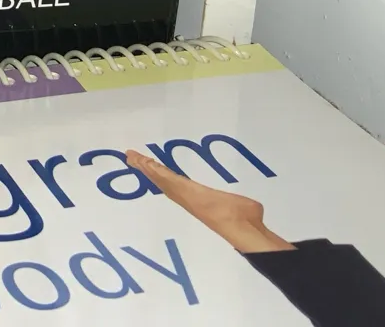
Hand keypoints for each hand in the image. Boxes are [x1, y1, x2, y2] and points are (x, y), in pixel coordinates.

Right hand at [125, 151, 295, 253]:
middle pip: (162, 180)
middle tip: (130, 156)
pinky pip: (166, 177)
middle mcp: (188, 198)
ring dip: (146, 167)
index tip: (150, 164)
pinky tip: (144, 161)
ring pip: (161, 178)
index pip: (175, 184)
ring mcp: (186, 195)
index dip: (161, 175)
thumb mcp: (243, 207)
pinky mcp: (186, 191)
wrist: (243, 228)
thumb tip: (254, 210)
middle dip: (146, 168)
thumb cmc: (246, 220)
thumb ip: (244, 207)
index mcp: (198, 199)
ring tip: (132, 156)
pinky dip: (153, 169)